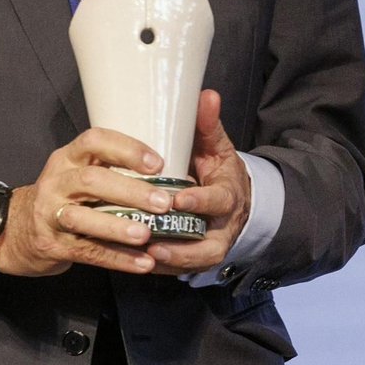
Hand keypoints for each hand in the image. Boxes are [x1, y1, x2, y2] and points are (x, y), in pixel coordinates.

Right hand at [0, 128, 169, 276]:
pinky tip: (142, 263)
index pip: (94, 141)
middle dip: (130, 190)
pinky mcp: (52, 244)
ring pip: (84, 218)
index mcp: (68, 158)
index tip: (157, 164)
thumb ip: (112, 170)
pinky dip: (117, 258)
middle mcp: (57, 182)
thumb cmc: (63, 197)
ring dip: (118, 226)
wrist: (16, 230)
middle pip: (91, 180)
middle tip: (162, 202)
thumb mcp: (77, 173)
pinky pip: (88, 251)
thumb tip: (171, 179)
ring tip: (147, 234)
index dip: (127, 149)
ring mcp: (50, 214)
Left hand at [147, 90, 252, 274]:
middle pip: (205, 244)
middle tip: (151, 239)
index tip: (179, 199)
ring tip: (139, 256)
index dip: (199, 202)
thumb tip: (206, 95)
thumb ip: (208, 125)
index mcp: (227, 196)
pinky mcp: (191, 261)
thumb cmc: (217, 171)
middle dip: (180, 244)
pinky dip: (155, 267)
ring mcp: (207, 249)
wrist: (232, 203)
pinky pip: (174, 269)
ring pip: (189, 262)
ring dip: (165, 261)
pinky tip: (131, 260)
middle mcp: (220, 228)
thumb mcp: (217, 147)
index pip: (217, 201)